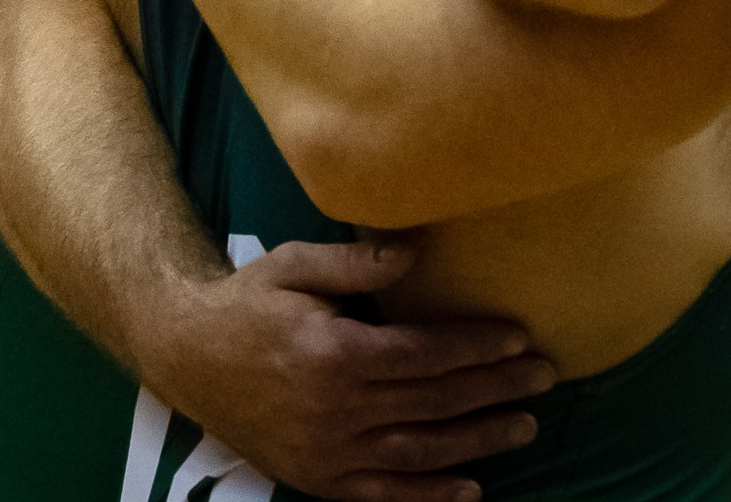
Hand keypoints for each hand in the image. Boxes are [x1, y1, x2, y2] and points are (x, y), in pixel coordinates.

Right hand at [143, 239, 551, 501]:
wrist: (186, 358)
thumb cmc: (246, 304)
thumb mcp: (292, 266)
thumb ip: (355, 261)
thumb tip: (417, 254)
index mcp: (334, 354)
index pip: (426, 354)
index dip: (477, 347)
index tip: (519, 337)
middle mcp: (337, 410)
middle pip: (435, 402)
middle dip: (496, 388)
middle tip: (544, 375)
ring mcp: (329, 452)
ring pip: (422, 453)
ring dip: (479, 441)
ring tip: (524, 426)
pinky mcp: (319, 479)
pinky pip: (386, 495)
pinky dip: (431, 496)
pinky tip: (471, 489)